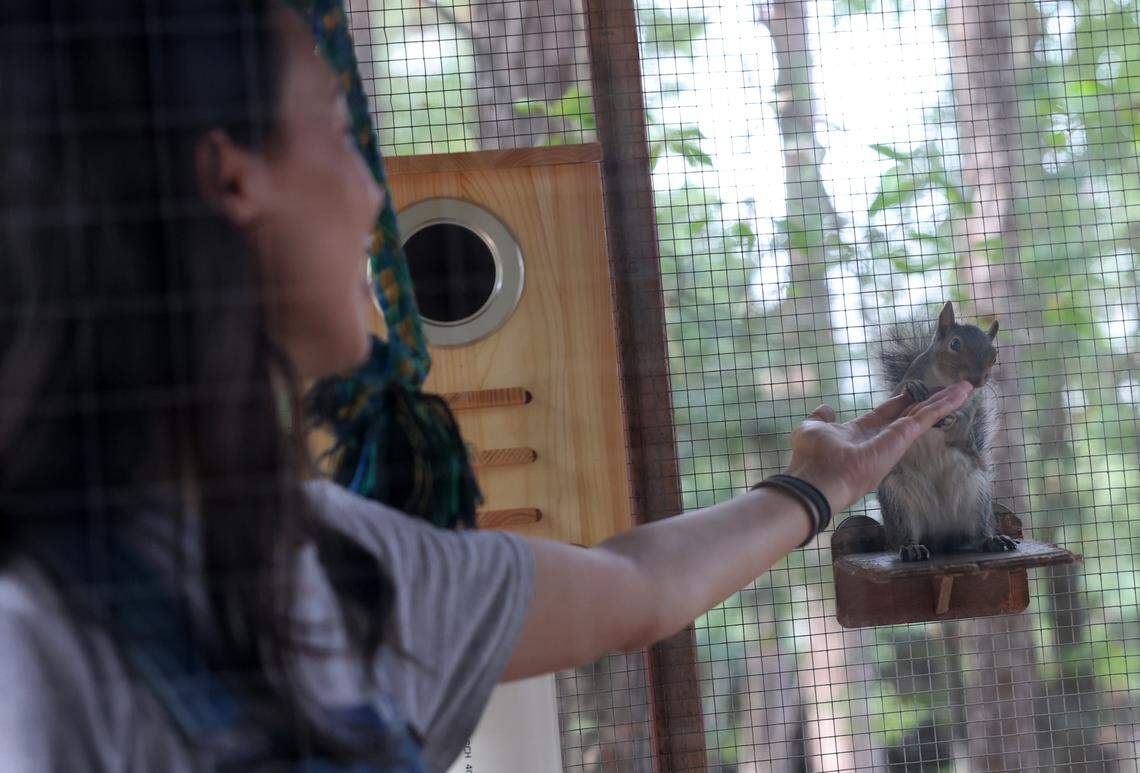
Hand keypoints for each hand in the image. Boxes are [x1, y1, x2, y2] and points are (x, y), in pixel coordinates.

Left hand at [781, 382, 972, 514]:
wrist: (815, 480)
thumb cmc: (810, 459)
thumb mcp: (812, 429)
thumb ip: (820, 418)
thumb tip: (825, 409)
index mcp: (862, 432)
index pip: (889, 412)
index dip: (904, 400)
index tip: (916, 390)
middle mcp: (882, 436)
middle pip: (913, 412)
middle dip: (932, 400)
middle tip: (951, 388)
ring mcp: (894, 439)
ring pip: (924, 414)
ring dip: (945, 400)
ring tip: (966, 387)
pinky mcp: (901, 439)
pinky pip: (926, 417)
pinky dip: (944, 404)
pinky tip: (960, 393)